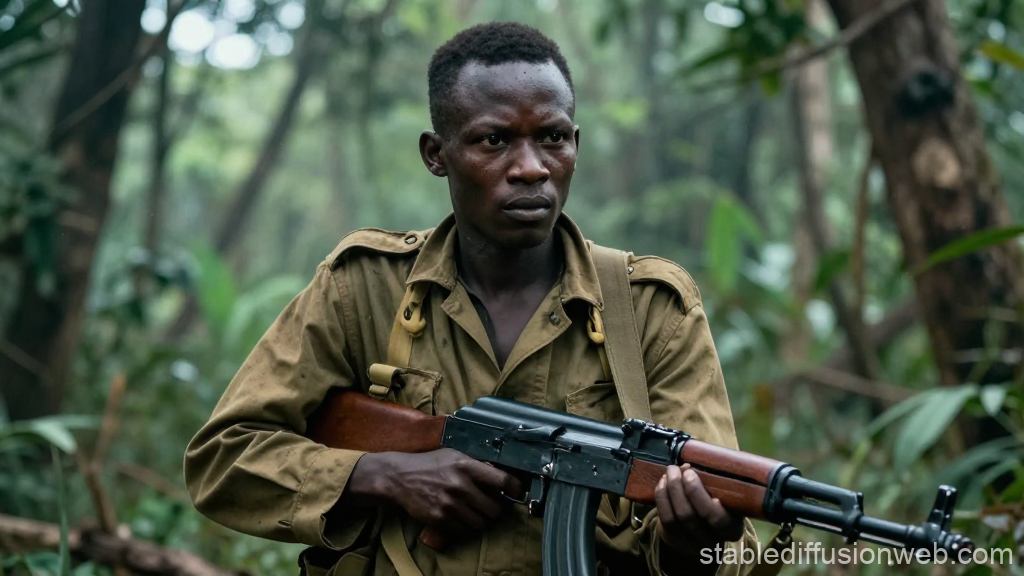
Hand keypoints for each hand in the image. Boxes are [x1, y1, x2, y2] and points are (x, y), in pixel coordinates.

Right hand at [345, 449, 522, 533]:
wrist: (400, 477)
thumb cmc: (431, 464)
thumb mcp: (455, 455)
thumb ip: (477, 464)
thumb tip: (503, 474)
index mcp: (466, 465)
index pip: (503, 480)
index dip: (515, 489)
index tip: (516, 492)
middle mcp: (460, 485)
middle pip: (494, 509)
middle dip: (496, 510)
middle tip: (493, 506)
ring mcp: (450, 503)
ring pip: (481, 523)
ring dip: (482, 520)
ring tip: (477, 512)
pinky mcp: (439, 518)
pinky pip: (463, 530)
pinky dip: (465, 526)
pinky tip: (460, 516)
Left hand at [654, 464, 745, 555]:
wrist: (705, 529)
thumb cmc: (720, 504)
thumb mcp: (728, 498)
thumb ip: (720, 484)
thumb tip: (692, 464)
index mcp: (731, 529)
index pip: (717, 518)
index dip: (701, 498)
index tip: (694, 476)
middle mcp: (712, 540)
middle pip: (690, 516)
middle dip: (681, 488)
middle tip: (682, 468)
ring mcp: (691, 542)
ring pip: (675, 517)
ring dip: (670, 490)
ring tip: (671, 471)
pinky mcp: (675, 539)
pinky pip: (665, 518)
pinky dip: (662, 497)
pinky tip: (663, 482)